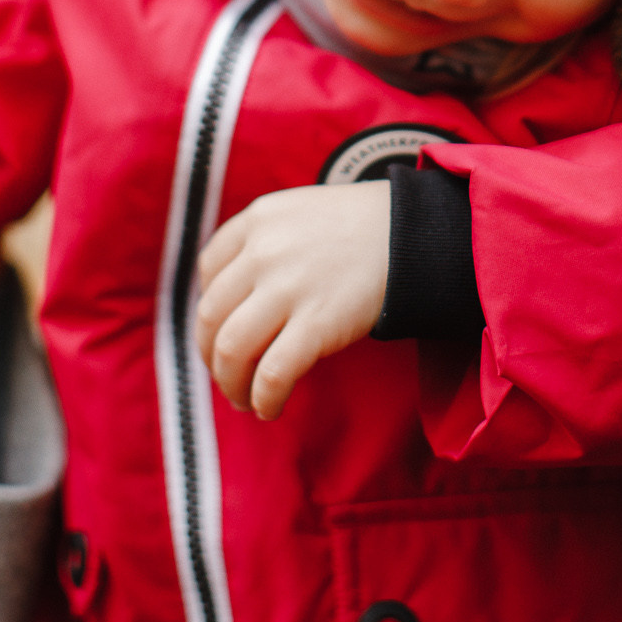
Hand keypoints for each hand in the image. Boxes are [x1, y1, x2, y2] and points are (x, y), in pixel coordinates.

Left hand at [195, 183, 390, 419]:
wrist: (414, 235)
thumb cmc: (359, 228)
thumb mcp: (299, 214)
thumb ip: (262, 242)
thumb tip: (231, 301)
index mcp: (257, 219)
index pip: (208, 272)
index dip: (211, 309)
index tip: (223, 331)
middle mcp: (263, 251)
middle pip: (211, 317)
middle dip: (212, 357)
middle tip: (228, 376)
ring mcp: (288, 287)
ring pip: (231, 349)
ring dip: (231, 384)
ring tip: (245, 399)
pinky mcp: (317, 323)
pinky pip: (272, 373)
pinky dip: (263, 398)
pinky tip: (270, 407)